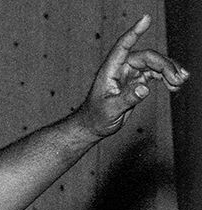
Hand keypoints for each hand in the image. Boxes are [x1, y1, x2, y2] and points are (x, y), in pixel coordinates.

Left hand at [75, 14, 188, 137]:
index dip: (135, 32)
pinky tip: (175, 86)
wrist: (95, 124)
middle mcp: (121, 68)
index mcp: (111, 69)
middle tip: (178, 79)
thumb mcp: (110, 109)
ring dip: (170, 71)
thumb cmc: (97, 116)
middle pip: (148, 57)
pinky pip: (156, 74)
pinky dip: (167, 78)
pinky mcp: (137, 81)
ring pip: (155, 64)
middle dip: (165, 66)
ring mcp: (130, 73)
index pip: (123, 45)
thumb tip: (145, 88)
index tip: (146, 18)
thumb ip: (127, 99)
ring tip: (180, 83)